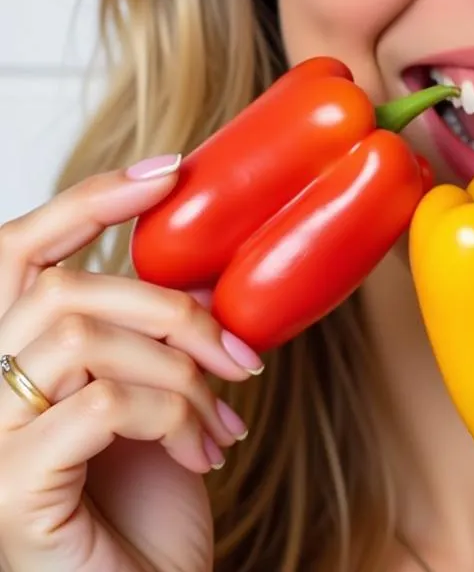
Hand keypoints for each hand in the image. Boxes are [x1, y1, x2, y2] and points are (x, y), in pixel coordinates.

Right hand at [0, 157, 263, 571]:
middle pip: (64, 290)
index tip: (169, 172)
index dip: (88, 200)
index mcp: (10, 361)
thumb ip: (153, 337)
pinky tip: (201, 454)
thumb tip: (206, 273)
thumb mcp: (155, 400)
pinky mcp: (8, 486)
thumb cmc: (146, 509)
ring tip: (222, 417)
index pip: (17, 253)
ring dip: (181, 370)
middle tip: (241, 354)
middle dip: (171, 308)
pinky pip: (102, 402)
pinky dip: (171, 415)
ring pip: (84, 335)